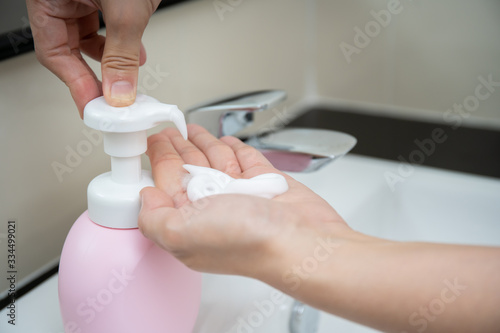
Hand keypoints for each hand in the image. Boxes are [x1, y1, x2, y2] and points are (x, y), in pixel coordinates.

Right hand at [26, 0, 161, 115]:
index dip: (76, 84)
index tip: (94, 108)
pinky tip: (135, 54)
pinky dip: (120, 44)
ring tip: (127, 79)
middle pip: (69, 50)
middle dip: (95, 77)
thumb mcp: (124, 12)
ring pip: (88, 40)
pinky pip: (104, 27)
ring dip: (111, 62)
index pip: (52, 52)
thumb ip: (122, 54)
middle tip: (111, 102)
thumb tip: (119, 92)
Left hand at [138, 124, 348, 278]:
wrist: (300, 240)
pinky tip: (226, 142)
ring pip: (216, 161)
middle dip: (177, 149)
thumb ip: (154, 218)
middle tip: (168, 130)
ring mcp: (241, 194)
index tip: (149, 142)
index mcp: (190, 223)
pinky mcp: (265, 183)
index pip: (166, 184)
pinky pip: (245, 159)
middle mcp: (214, 209)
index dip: (158, 161)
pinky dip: (234, 148)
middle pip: (189, 170)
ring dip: (202, 144)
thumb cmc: (247, 240)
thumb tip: (146, 198)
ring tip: (191, 130)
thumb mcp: (182, 233)